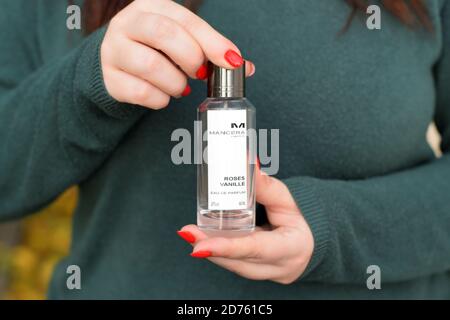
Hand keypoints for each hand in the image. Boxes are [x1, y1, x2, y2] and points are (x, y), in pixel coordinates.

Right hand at [101, 0, 254, 108]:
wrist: (116, 64)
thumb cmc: (156, 50)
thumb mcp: (182, 41)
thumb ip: (210, 50)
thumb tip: (243, 67)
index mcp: (152, 6)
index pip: (186, 19)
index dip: (212, 41)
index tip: (232, 60)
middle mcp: (128, 23)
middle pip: (164, 33)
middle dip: (191, 58)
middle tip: (199, 74)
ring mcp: (114, 50)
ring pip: (150, 66)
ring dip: (176, 83)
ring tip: (180, 86)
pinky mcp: (109, 78)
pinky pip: (141, 92)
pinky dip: (161, 99)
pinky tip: (163, 95)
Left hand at [178, 165, 314, 284]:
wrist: (308, 246)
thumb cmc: (298, 221)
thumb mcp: (287, 200)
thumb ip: (266, 186)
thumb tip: (248, 162)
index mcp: (291, 249)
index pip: (256, 249)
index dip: (227, 247)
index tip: (201, 246)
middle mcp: (277, 268)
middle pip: (237, 261)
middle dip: (209, 246)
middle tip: (187, 232)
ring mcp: (264, 274)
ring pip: (231, 265)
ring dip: (209, 247)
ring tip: (189, 232)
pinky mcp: (252, 271)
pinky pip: (231, 263)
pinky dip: (216, 250)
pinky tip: (200, 238)